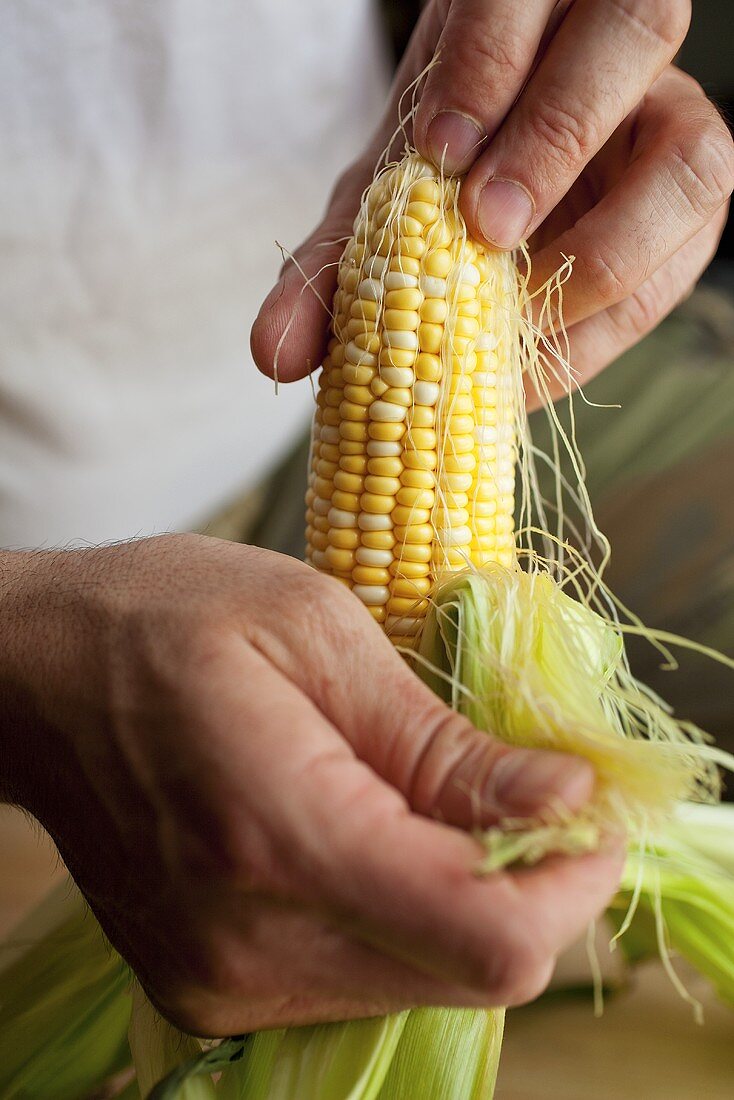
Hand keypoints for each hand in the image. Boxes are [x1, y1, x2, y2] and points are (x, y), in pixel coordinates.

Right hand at [1, 535, 619, 1034]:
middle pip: (474, 972)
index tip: (584, 804)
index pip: (486, 933)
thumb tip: (565, 800)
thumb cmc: (162, 619)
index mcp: (275, 834)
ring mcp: (224, 985)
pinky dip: (406, 916)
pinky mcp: (214, 991)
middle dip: (532, 883)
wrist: (32, 679)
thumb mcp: (314, 629)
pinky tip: (379, 835)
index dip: (571, 878)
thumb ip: (440, 738)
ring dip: (470, 898)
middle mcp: (248, 945)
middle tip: (522, 786)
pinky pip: (365, 979)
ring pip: (426, 982)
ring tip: (438, 799)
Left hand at [251, 0, 732, 402]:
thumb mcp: (380, 206)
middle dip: (556, 134)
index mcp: (535, 6)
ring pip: (694, 159)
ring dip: (610, 244)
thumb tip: (271, 354)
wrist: (498, 189)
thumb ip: (331, 265)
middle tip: (486, 227)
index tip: (436, 153)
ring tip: (521, 303)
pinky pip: (686, 260)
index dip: (490, 62)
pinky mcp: (689, 212)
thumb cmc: (439, 184)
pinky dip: (609, 322)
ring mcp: (671, 127)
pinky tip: (535, 354)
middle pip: (638, 30)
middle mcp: (618, 48)